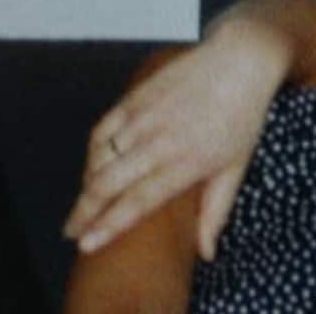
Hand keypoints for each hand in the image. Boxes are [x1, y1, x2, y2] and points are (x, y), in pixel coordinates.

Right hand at [63, 24, 285, 255]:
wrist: (240, 61)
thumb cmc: (243, 117)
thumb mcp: (236, 167)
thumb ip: (217, 211)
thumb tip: (207, 253)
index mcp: (187, 162)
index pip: (138, 202)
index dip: (108, 226)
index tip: (87, 245)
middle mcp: (161, 142)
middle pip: (108, 184)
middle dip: (84, 212)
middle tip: (71, 231)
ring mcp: (144, 118)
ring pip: (100, 159)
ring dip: (87, 185)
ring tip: (83, 205)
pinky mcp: (135, 98)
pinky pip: (101, 131)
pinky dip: (91, 153)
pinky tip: (92, 169)